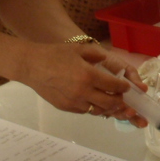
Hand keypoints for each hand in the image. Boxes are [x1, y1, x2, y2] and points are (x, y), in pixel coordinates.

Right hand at [22, 42, 144, 123]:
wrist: (32, 66)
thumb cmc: (56, 54)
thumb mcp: (79, 49)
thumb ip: (97, 55)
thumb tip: (109, 62)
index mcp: (89, 75)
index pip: (114, 86)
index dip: (124, 88)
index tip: (127, 87)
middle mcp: (83, 91)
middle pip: (110, 102)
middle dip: (119, 101)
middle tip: (122, 98)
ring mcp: (74, 102)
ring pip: (98, 110)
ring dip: (107, 107)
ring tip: (110, 102)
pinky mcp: (66, 108)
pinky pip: (85, 111)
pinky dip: (92, 107)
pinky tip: (94, 102)